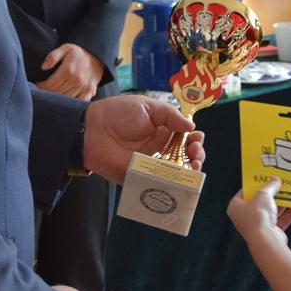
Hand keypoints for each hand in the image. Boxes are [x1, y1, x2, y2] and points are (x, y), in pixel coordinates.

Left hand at [40, 44, 103, 101]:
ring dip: (57, 99)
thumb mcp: (65, 48)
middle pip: (56, 93)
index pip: (50, 85)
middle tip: (43, 90)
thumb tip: (43, 67)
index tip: (38, 84)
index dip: (41, 86)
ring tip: (52, 95)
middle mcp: (76, 81)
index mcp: (68, 70)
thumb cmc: (79, 53)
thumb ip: (53, 56)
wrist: (97, 56)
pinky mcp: (89, 92)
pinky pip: (78, 102)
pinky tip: (65, 100)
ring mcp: (84, 87)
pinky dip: (71, 103)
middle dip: (47, 93)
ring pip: (66, 99)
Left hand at [82, 95, 204, 182]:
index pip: (186, 137)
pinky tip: (181, 178)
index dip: (195, 139)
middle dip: (197, 154)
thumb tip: (191, 126)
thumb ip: (170, 115)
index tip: (197, 137)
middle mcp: (159, 149)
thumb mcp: (148, 106)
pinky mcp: (142, 177)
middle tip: (195, 152)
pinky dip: (173, 183)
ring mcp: (151, 165)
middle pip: (186, 156)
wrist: (92, 130)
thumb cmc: (117, 114)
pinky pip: (160, 183)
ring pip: (177, 172)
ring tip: (195, 165)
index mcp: (162, 131)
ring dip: (191, 170)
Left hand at [227, 179, 290, 250]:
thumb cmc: (257, 215)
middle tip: (280, 183)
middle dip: (271, 193)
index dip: (255, 184)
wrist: (265, 241)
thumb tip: (275, 179)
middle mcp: (244, 217)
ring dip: (282, 201)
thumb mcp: (263, 195)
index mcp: (235, 207)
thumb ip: (270, 186)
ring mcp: (257, 226)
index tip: (264, 177)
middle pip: (259, 201)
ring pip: (271, 210)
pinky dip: (289, 212)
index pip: (244, 192)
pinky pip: (280, 219)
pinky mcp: (270, 232)